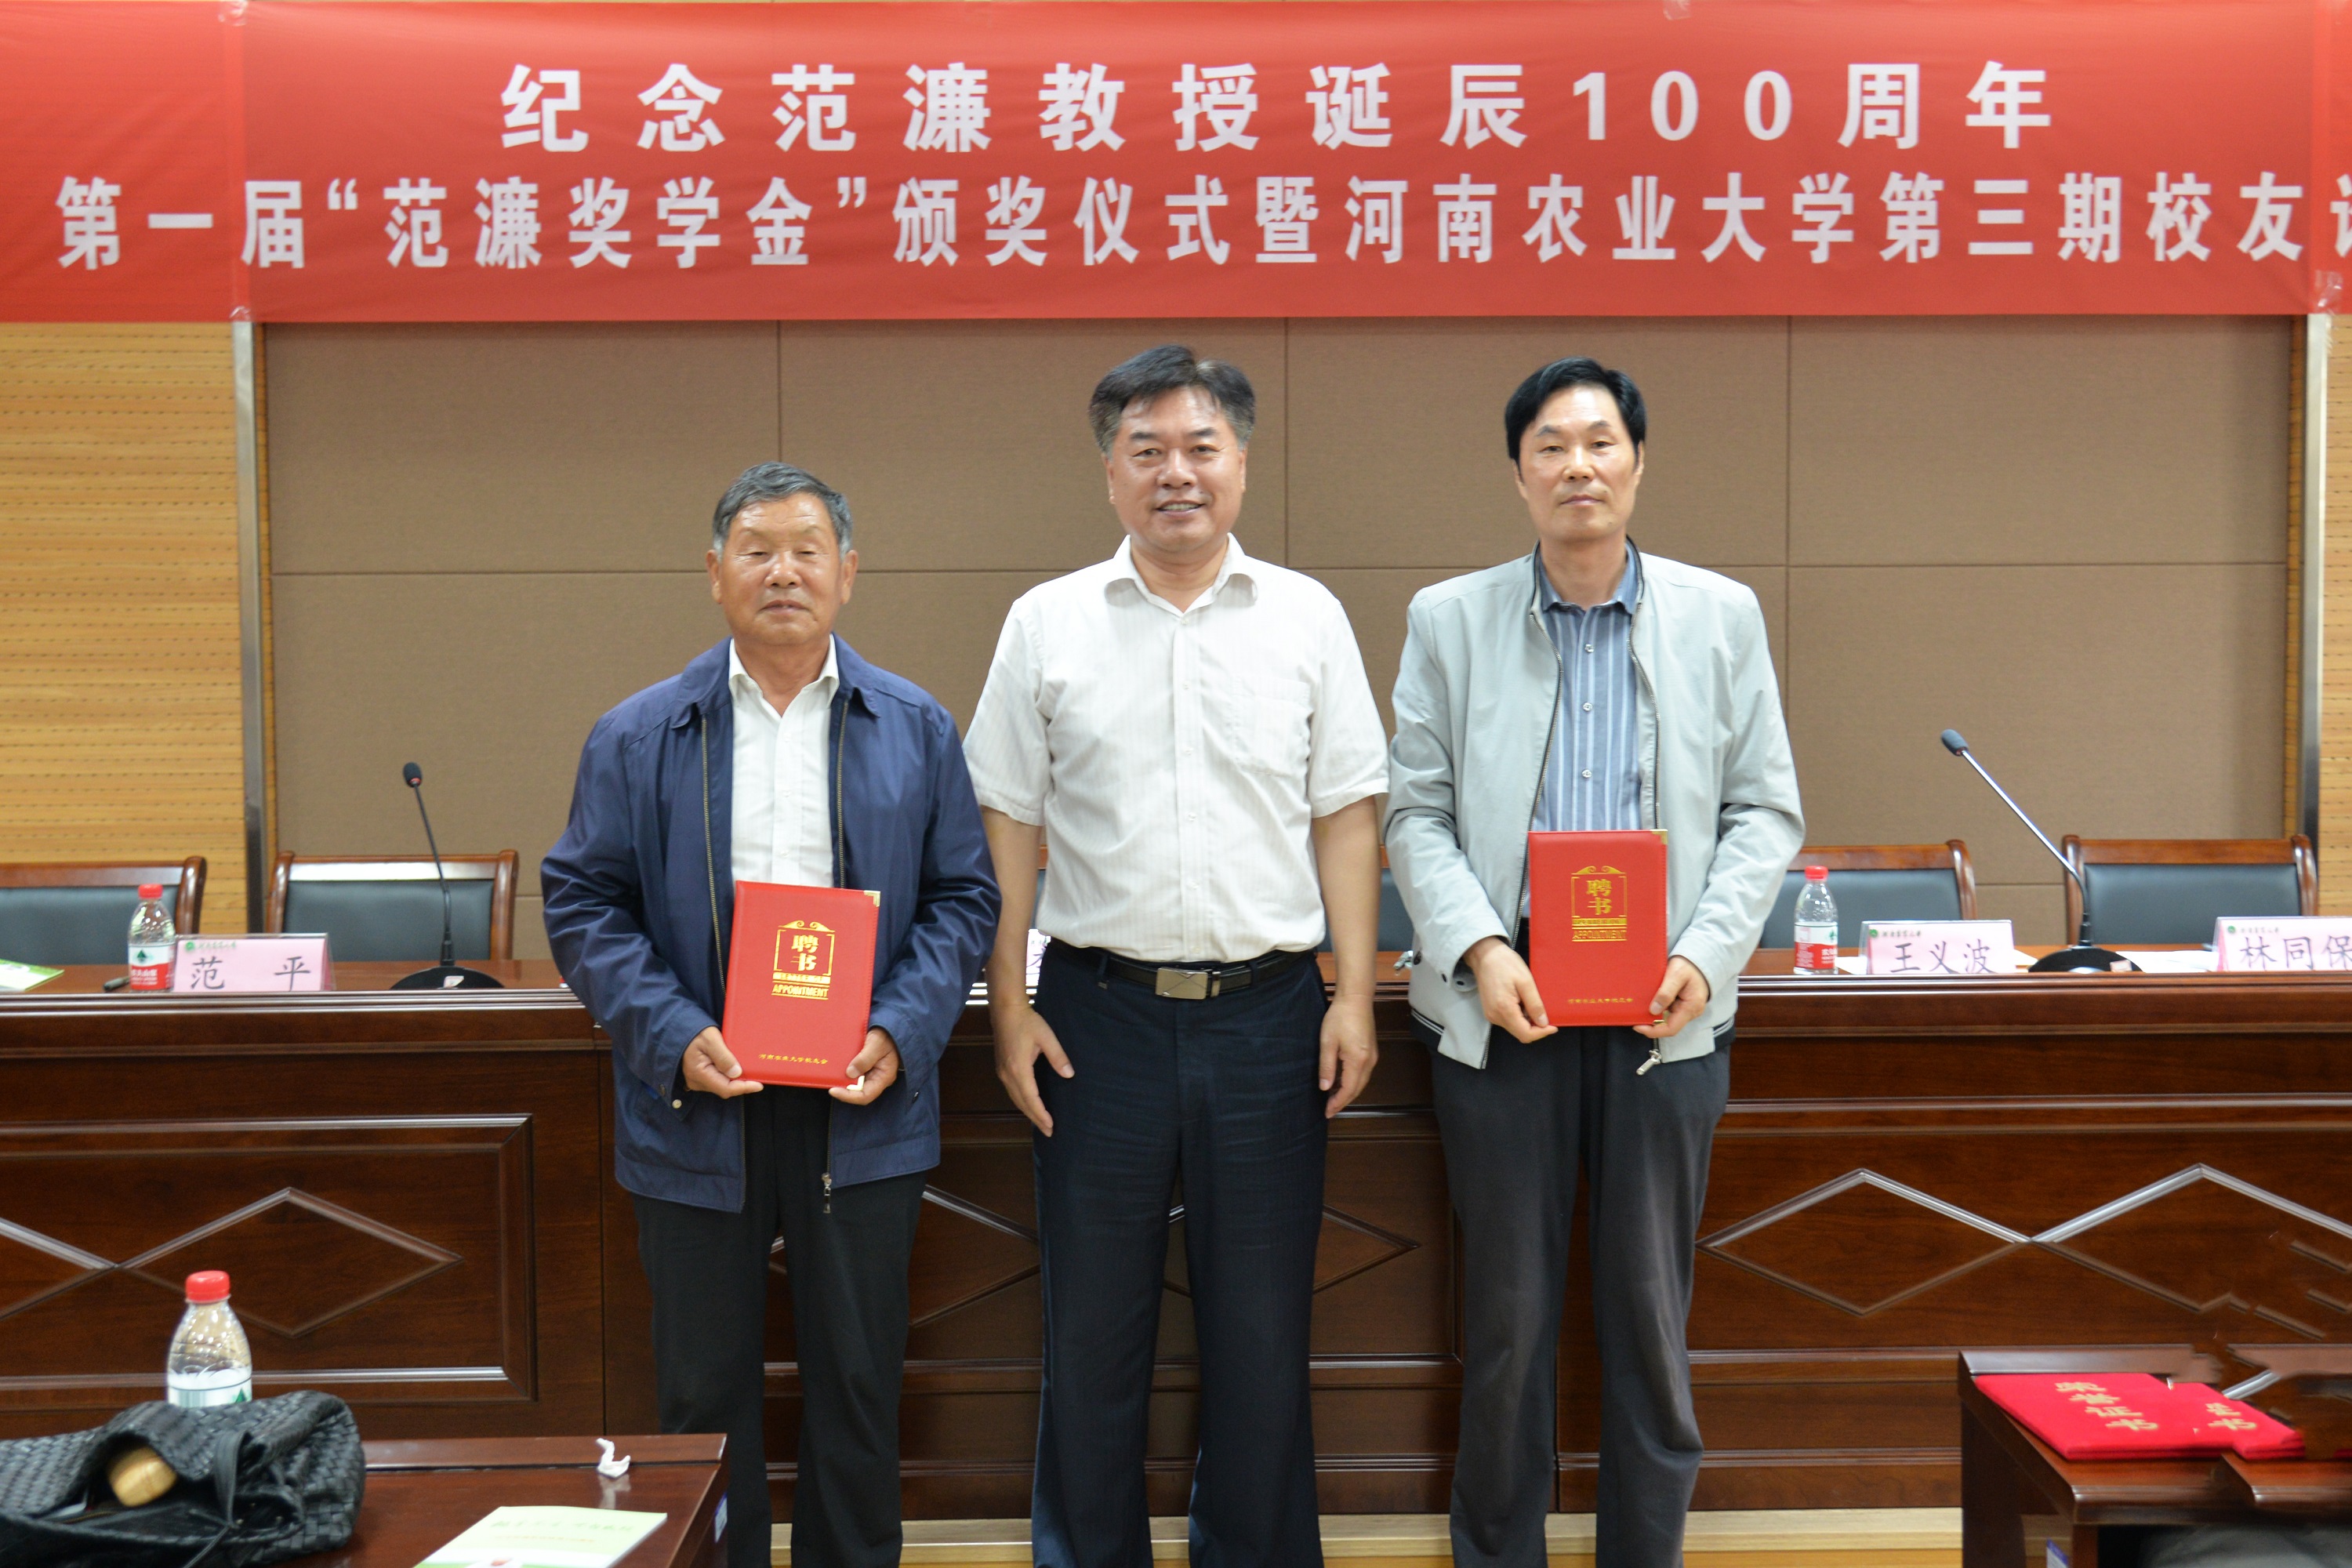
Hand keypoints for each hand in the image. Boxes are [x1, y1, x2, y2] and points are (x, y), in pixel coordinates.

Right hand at [682, 1026, 762, 1097]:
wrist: (680, 1031)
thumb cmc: (695, 1033)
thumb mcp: (711, 1040)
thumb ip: (723, 1057)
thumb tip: (736, 1073)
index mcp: (699, 1074)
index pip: (725, 1088)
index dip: (744, 1088)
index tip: (759, 1085)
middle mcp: (697, 1082)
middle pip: (725, 1088)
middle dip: (742, 1084)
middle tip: (758, 1077)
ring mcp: (697, 1081)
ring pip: (722, 1085)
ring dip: (735, 1080)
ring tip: (748, 1071)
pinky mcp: (699, 1078)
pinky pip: (717, 1081)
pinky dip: (728, 1077)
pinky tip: (736, 1069)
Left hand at [830, 1027, 901, 1103]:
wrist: (888, 1025)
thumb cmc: (887, 1034)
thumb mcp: (876, 1044)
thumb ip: (865, 1059)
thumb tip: (850, 1074)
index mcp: (884, 1077)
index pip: (866, 1095)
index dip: (849, 1096)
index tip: (833, 1090)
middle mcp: (876, 1078)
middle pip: (858, 1092)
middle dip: (843, 1089)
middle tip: (829, 1082)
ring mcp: (870, 1073)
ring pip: (854, 1084)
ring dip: (842, 1080)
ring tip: (830, 1075)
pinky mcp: (864, 1067)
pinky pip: (853, 1074)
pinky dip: (844, 1072)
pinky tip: (836, 1067)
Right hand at [992, 1002, 1072, 1135]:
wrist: (1005, 1010)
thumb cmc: (1027, 1021)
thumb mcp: (1047, 1037)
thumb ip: (1058, 1057)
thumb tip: (1069, 1074)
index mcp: (1019, 1069)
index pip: (1031, 1099)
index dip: (1041, 1114)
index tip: (1051, 1126)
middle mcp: (1008, 1074)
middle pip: (1022, 1103)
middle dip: (1035, 1119)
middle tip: (1049, 1132)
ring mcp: (1002, 1072)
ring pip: (1015, 1099)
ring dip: (1028, 1112)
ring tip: (1041, 1123)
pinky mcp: (1002, 1068)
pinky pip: (1012, 1091)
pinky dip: (1022, 1102)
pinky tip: (1029, 1105)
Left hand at [1319, 994, 1377, 1117]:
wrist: (1356, 999)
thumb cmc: (1340, 1017)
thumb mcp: (1327, 1042)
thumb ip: (1326, 1067)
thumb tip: (1325, 1087)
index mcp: (1358, 1060)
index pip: (1348, 1090)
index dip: (1337, 1103)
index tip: (1327, 1112)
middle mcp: (1369, 1061)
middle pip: (1357, 1089)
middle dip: (1343, 1101)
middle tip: (1328, 1110)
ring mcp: (1372, 1056)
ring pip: (1361, 1082)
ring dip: (1348, 1092)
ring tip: (1332, 1099)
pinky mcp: (1371, 1051)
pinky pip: (1362, 1073)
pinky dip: (1352, 1082)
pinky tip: (1341, 1082)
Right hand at [1467, 936, 1555, 1042]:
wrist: (1485, 955)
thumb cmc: (1505, 964)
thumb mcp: (1525, 981)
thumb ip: (1534, 1004)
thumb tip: (1543, 1023)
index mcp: (1504, 1009)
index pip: (1526, 1034)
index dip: (1542, 1033)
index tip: (1554, 1025)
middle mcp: (1495, 1017)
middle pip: (1520, 1034)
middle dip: (1536, 1029)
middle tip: (1547, 1016)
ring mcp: (1491, 1015)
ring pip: (1515, 1028)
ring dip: (1528, 1023)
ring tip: (1534, 1007)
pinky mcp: (1490, 1011)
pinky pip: (1509, 1021)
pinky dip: (1519, 1018)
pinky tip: (1524, 1005)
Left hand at [1635, 957, 1709, 1039]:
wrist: (1699, 960)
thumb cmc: (1689, 966)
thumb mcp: (1676, 974)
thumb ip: (1666, 992)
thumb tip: (1654, 1010)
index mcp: (1691, 1007)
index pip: (1671, 1028)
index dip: (1653, 1031)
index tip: (1638, 1026)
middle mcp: (1691, 1012)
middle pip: (1668, 1026)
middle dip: (1651, 1024)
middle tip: (1635, 1018)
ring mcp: (1687, 1010)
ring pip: (1667, 1019)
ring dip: (1653, 1017)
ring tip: (1639, 1010)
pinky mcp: (1682, 1006)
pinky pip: (1669, 1012)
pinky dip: (1658, 1009)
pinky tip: (1648, 1003)